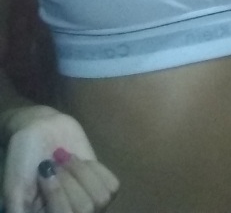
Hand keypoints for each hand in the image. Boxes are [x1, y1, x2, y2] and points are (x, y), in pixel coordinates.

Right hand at [3, 110, 118, 212]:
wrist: (40, 129)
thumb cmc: (23, 158)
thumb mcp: (14, 188)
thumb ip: (19, 208)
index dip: (57, 194)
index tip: (44, 170)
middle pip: (85, 209)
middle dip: (69, 179)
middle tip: (55, 161)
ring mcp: (87, 202)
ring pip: (101, 199)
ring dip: (82, 172)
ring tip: (67, 159)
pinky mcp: (101, 185)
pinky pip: (112, 186)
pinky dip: (97, 170)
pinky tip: (83, 161)